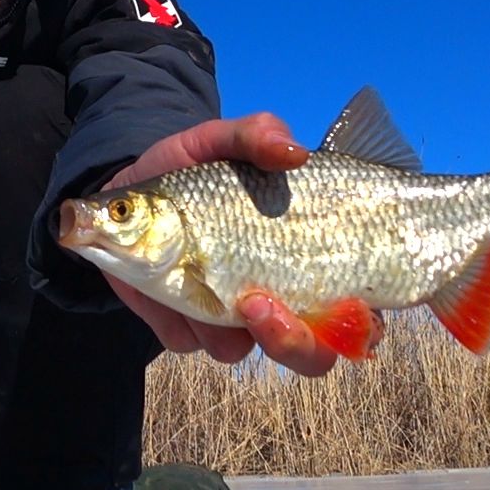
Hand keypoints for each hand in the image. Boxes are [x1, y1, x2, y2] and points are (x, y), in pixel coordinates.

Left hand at [101, 112, 370, 377]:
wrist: (127, 198)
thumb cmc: (189, 168)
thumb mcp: (219, 141)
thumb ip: (255, 134)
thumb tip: (295, 151)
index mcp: (307, 263)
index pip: (358, 314)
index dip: (361, 326)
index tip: (347, 306)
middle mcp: (277, 303)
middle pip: (311, 355)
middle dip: (294, 343)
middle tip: (263, 306)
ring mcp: (228, 321)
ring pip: (243, 353)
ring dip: (229, 333)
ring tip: (207, 294)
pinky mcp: (183, 329)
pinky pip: (187, 343)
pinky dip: (178, 320)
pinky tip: (164, 289)